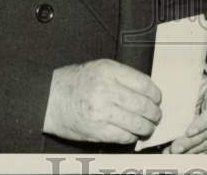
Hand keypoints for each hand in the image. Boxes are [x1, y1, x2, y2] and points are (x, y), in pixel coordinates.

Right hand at [43, 59, 161, 144]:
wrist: (49, 98)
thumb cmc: (75, 82)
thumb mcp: (100, 68)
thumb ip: (123, 76)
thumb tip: (148, 91)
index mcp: (109, 71)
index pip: (144, 84)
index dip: (156, 95)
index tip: (157, 99)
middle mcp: (106, 90)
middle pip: (143, 105)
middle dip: (154, 113)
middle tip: (156, 116)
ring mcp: (101, 111)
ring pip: (137, 123)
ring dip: (147, 128)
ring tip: (147, 128)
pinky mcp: (96, 130)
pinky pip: (123, 136)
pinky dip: (132, 137)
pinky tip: (132, 134)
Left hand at [163, 76, 206, 153]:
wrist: (202, 84)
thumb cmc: (196, 80)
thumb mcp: (192, 79)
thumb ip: (184, 89)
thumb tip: (167, 99)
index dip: (202, 124)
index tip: (189, 131)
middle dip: (191, 142)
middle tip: (175, 148)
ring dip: (190, 149)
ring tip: (174, 152)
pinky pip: (205, 145)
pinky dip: (193, 152)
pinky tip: (181, 154)